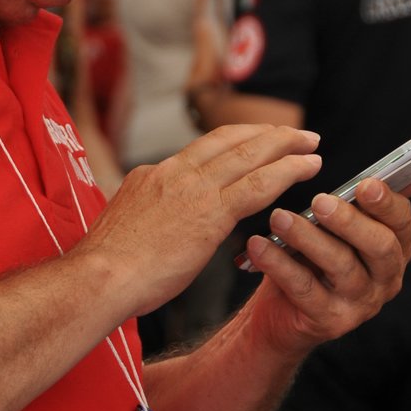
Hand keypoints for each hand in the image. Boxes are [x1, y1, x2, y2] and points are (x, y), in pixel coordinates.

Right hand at [78, 124, 322, 317]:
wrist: (100, 277)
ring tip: (311, 143)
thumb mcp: (127, 225)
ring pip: (249, 155)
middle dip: (266, 134)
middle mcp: (173, 172)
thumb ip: (151, 214)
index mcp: (152, 175)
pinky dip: (287, 171)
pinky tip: (307, 167)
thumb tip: (163, 220)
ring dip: (285, 145)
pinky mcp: (209, 212)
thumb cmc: (107, 268)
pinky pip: (258, 184)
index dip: (235, 141)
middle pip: (229, 140)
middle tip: (295, 133)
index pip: (200, 150)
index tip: (256, 141)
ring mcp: (191, 188)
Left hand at [241, 176, 410, 354]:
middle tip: (320, 201)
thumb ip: (371, 200)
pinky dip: (280, 264)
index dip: (387, 202)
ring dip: (308, 238)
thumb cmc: (313, 259)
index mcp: (394, 249)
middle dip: (351, 221)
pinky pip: (305, 288)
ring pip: (341, 266)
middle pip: (380, 246)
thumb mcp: (341, 228)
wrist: (280, 313)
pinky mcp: (330, 321)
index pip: (402, 222)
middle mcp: (385, 278)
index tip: (365, 184)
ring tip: (279, 218)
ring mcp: (360, 304)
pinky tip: (258, 245)